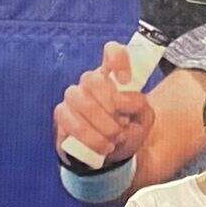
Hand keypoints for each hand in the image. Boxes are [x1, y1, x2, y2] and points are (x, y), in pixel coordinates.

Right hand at [54, 42, 155, 168]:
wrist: (112, 154)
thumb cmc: (127, 130)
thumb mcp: (144, 119)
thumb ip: (141, 106)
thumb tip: (126, 101)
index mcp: (113, 76)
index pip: (112, 52)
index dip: (118, 60)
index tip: (126, 80)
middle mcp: (91, 81)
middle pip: (93, 79)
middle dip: (110, 106)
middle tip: (122, 125)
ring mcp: (73, 96)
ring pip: (82, 102)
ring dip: (102, 125)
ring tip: (114, 139)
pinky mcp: (61, 114)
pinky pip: (71, 121)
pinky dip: (91, 137)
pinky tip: (103, 146)